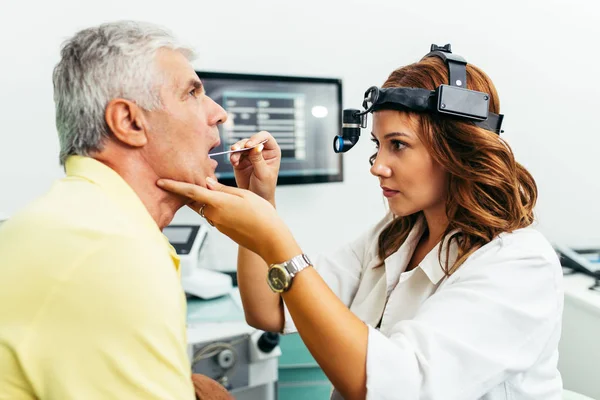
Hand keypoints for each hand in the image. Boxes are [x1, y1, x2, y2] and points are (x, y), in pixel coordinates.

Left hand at [157, 177, 300, 263]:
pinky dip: (212, 207)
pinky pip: (213, 215)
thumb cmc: (262, 214)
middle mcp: (213, 215)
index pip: (190, 192)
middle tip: (177, 181)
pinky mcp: (223, 230)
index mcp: (217, 203)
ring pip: (204, 208)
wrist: (270, 239)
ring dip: (200, 199)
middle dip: (184, 192)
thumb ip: (223, 189)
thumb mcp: (244, 195)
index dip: (173, 186)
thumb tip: (207, 183)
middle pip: (193, 201)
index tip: (159, 182)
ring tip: (204, 187)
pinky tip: (221, 202)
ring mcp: (217, 224)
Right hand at [230, 131, 279, 203]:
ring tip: (234, 160)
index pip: (265, 137)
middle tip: (236, 149)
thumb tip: (256, 146)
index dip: (257, 138)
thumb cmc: (265, 187)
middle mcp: (261, 150)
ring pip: (241, 145)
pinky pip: (235, 154)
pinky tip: (234, 162)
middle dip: (242, 144)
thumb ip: (258, 160)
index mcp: (272, 151)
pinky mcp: (241, 160)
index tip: (249, 145)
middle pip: (250, 140)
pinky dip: (233, 157)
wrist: (256, 197)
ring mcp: (250, 154)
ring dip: (236, 151)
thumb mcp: (263, 174)